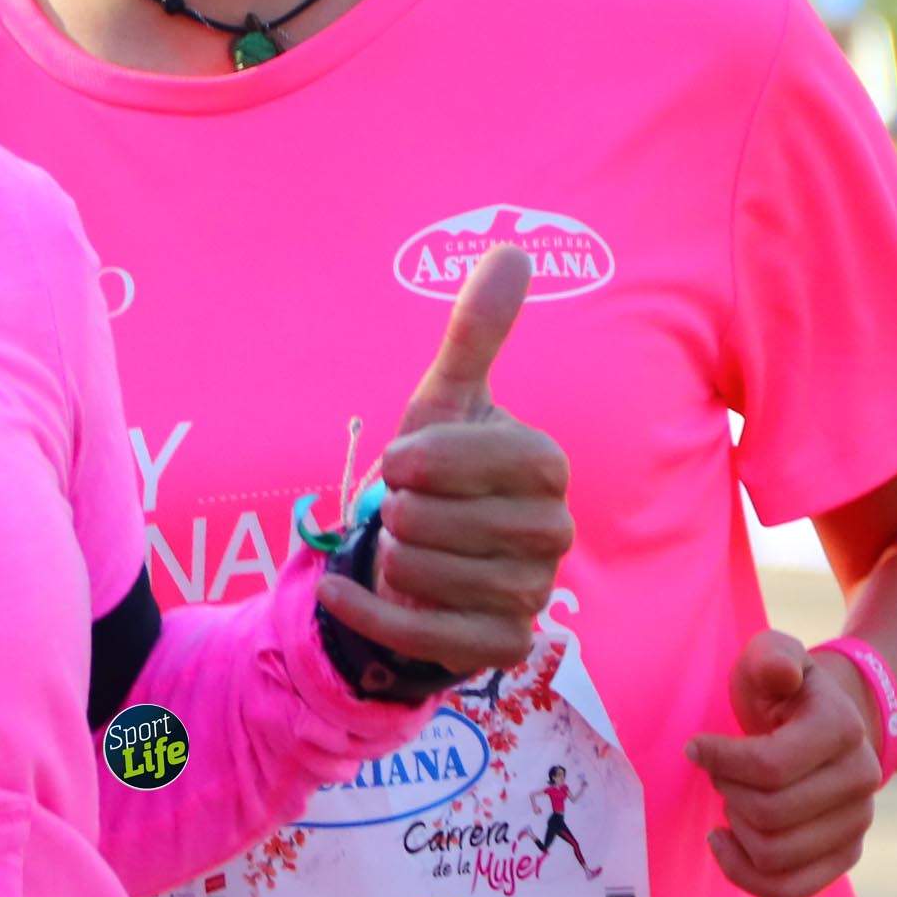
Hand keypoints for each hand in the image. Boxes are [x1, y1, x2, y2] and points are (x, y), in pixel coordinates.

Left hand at [321, 246, 573, 676]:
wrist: (419, 557)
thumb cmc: (435, 473)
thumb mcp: (445, 400)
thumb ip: (476, 332)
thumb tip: (512, 249)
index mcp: (546, 466)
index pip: (484, 460)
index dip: (425, 461)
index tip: (402, 462)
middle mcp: (554, 532)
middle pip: (447, 522)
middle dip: (400, 514)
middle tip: (403, 513)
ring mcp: (533, 593)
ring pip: (435, 577)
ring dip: (390, 560)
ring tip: (397, 547)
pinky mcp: (503, 647)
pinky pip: (430, 637)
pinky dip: (373, 613)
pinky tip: (342, 592)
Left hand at [685, 630, 880, 896]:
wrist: (822, 725)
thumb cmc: (782, 692)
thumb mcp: (772, 657)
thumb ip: (771, 657)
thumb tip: (781, 674)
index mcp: (842, 729)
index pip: (770, 766)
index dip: (720, 760)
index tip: (695, 747)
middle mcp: (862, 780)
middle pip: (768, 814)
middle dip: (728, 791)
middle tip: (719, 772)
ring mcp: (857, 824)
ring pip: (774, 855)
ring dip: (735, 827)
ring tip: (731, 798)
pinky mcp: (844, 857)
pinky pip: (786, 890)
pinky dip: (743, 873)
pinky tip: (724, 839)